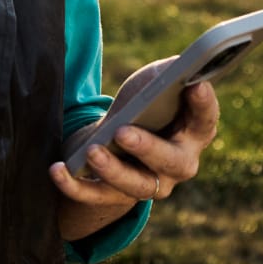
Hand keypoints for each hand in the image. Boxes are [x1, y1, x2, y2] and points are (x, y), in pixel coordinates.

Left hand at [48, 75, 220, 206]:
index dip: (204, 106)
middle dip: (148, 148)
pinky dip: (74, 185)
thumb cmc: (142, 106)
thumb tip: (177, 67)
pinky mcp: (113, 196)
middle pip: (171, 163)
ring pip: (135, 186)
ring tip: (92, 151)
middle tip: (123, 132)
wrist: (114, 139)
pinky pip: (94, 196)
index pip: (206, 122)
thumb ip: (167, 75)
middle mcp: (178, 166)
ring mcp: (148, 185)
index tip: (195, 86)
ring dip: (113, 169)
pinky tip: (57, 169)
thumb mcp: (153, 84)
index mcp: (193, 134)